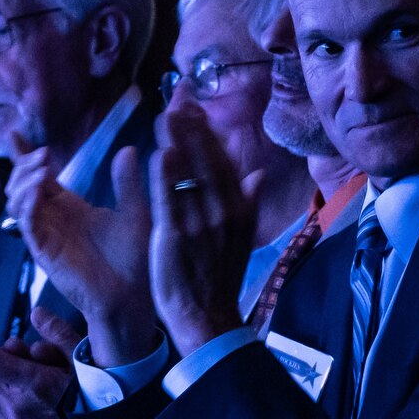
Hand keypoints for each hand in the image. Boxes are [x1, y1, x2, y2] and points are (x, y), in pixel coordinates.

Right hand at [6, 136, 157, 363]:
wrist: (134, 296)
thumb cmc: (135, 260)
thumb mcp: (135, 212)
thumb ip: (127, 182)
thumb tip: (128, 149)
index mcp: (70, 207)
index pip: (40, 176)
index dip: (26, 155)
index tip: (17, 133)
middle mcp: (53, 219)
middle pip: (21, 184)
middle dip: (24, 165)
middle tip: (42, 153)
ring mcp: (46, 235)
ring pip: (17, 201)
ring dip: (23, 180)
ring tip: (41, 168)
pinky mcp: (44, 251)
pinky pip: (26, 223)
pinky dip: (26, 203)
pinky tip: (38, 189)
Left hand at [147, 103, 254, 354]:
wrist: (207, 318)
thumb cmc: (219, 277)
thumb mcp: (242, 237)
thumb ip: (249, 202)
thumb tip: (258, 173)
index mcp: (240, 210)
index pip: (224, 161)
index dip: (208, 133)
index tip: (194, 108)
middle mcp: (224, 212)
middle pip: (207, 161)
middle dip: (192, 129)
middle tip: (176, 100)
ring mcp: (202, 224)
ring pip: (189, 175)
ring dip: (177, 143)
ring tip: (165, 115)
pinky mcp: (177, 237)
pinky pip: (172, 200)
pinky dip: (167, 176)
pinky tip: (160, 153)